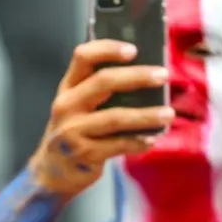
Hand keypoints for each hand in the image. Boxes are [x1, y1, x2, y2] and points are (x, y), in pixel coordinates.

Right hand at [29, 39, 173, 198]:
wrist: (52, 173)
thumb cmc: (74, 133)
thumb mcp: (77, 108)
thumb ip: (100, 92)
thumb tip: (146, 76)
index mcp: (66, 89)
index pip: (82, 57)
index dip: (108, 49)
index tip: (133, 50)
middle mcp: (66, 106)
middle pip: (103, 82)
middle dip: (137, 76)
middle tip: (163, 76)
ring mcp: (72, 131)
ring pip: (115, 117)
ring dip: (146, 115)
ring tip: (169, 114)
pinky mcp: (84, 155)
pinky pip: (119, 145)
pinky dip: (139, 142)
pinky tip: (151, 140)